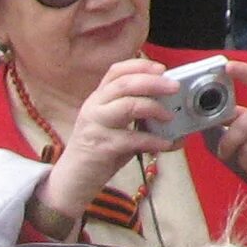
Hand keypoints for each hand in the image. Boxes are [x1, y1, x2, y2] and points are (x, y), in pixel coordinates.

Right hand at [37, 56, 183, 228]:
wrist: (72, 180)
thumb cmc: (100, 149)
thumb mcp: (116, 125)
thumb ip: (137, 113)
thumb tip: (174, 108)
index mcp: (98, 98)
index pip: (116, 71)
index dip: (140, 66)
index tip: (162, 68)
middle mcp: (94, 107)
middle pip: (124, 84)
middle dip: (153, 82)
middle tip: (174, 87)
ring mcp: (95, 126)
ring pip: (127, 106)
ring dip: (154, 108)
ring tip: (170, 116)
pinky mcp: (100, 147)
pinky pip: (132, 138)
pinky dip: (153, 139)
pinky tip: (166, 143)